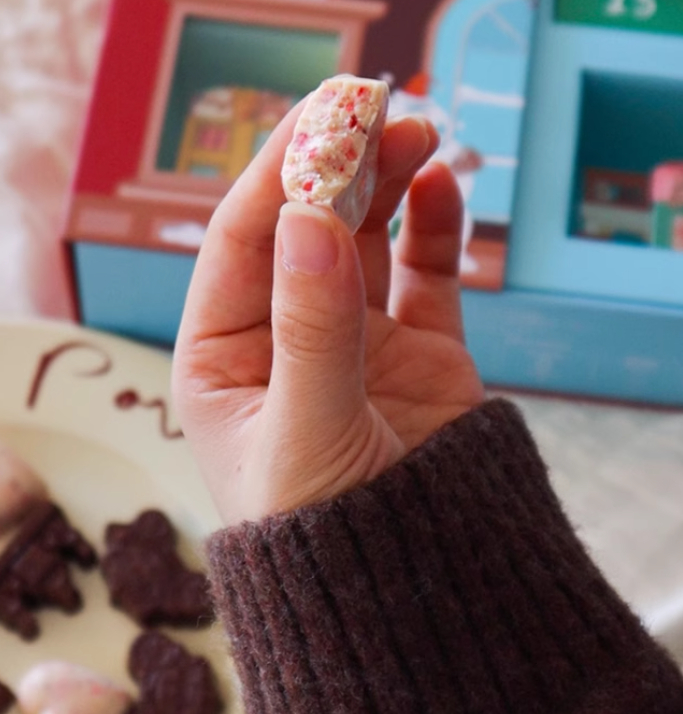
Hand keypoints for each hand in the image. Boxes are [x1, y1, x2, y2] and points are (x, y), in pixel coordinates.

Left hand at [172, 107, 484, 525]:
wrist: (410, 595)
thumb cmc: (327, 534)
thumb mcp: (308, 433)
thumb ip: (312, 329)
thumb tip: (310, 219)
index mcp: (226, 355)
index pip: (241, 243)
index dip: (278, 178)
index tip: (318, 122)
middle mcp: (285, 335)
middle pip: (304, 229)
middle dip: (335, 168)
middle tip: (374, 110)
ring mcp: (354, 337)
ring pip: (365, 240)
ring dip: (385, 183)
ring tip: (416, 135)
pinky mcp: (416, 348)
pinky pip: (426, 274)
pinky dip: (435, 229)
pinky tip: (441, 187)